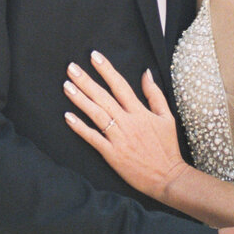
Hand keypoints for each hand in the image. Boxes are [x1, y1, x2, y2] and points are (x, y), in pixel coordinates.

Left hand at [64, 52, 186, 200]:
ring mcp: (118, 138)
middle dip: (86, 81)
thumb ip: (154, 94)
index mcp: (140, 112)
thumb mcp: (166, 117)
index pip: (120, 85)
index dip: (106, 69)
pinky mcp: (111, 154)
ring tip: (66, 86)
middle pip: (103, 97)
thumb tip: (146, 73)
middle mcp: (127, 122)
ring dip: (80, 99)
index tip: (94, 56)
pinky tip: (68, 116)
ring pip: (96, 114)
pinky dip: (79, 127)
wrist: (167, 177)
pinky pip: (92, 138)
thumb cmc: (167, 147)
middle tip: (71, 68)